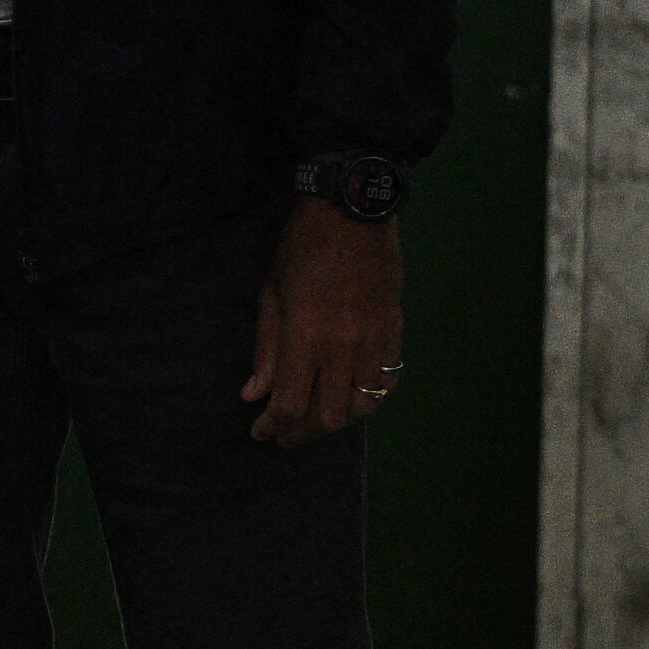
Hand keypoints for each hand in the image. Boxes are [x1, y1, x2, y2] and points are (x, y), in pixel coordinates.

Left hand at [245, 197, 403, 445]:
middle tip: (285, 435)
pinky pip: (387, 384)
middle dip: (302, 433)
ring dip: (337, 422)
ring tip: (316, 421)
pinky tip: (352, 401)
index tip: (260, 434)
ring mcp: (374, 343)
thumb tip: (253, 394)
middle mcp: (343, 348)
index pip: (290, 403)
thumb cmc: (302, 249)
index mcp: (305, 338)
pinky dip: (368, 401)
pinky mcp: (395, 333)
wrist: (354, 213)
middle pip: (328, 416)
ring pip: (362, 407)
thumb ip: (265, 350)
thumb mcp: (271, 295)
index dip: (272, 427)